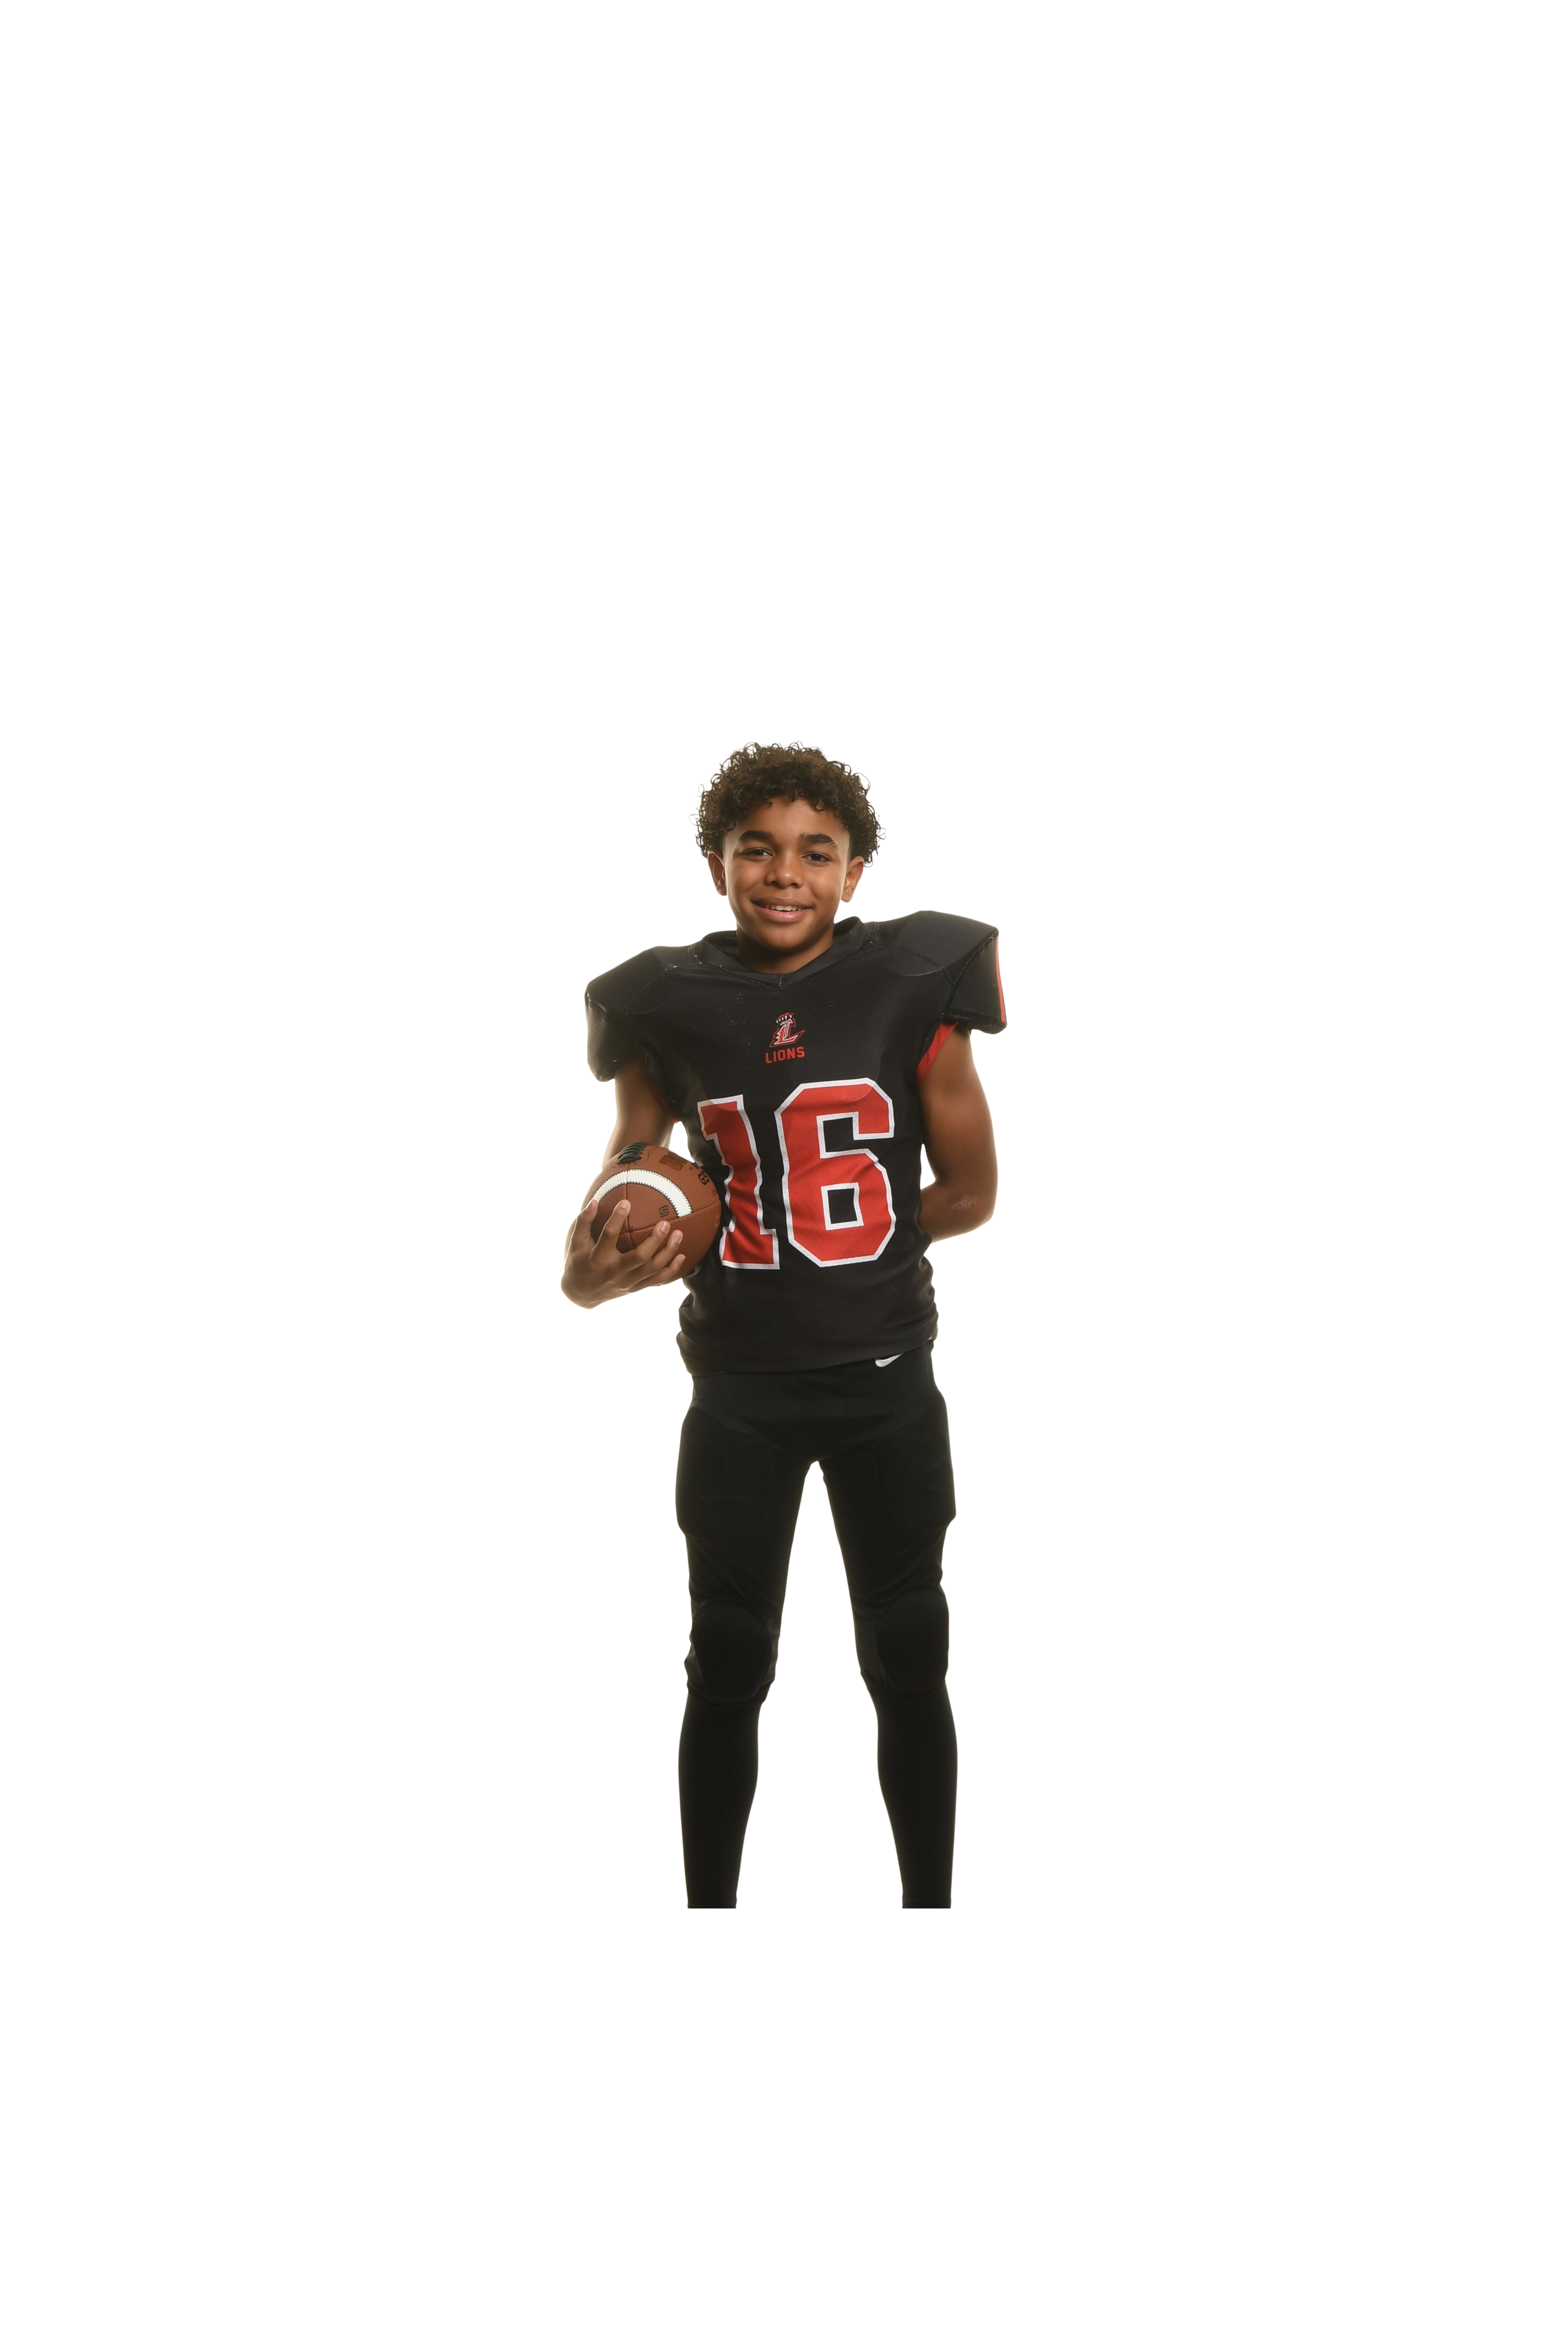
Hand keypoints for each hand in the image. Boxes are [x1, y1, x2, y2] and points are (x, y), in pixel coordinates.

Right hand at [560, 1198, 687, 1307]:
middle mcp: (614, 1272)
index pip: (609, 1236)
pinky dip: (671, 1270)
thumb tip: (594, 1201)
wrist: (581, 1294)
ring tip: (679, 1234)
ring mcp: (626, 1282)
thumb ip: (583, 1222)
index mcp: (598, 1258)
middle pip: (639, 1256)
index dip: (617, 1218)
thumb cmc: (578, 1262)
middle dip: (655, 1240)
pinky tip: (682, 1256)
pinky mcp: (635, 1289)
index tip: (626, 1202)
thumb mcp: (575, 1243)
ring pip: (652, 1269)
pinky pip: (657, 1281)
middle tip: (665, 1223)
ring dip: (668, 1252)